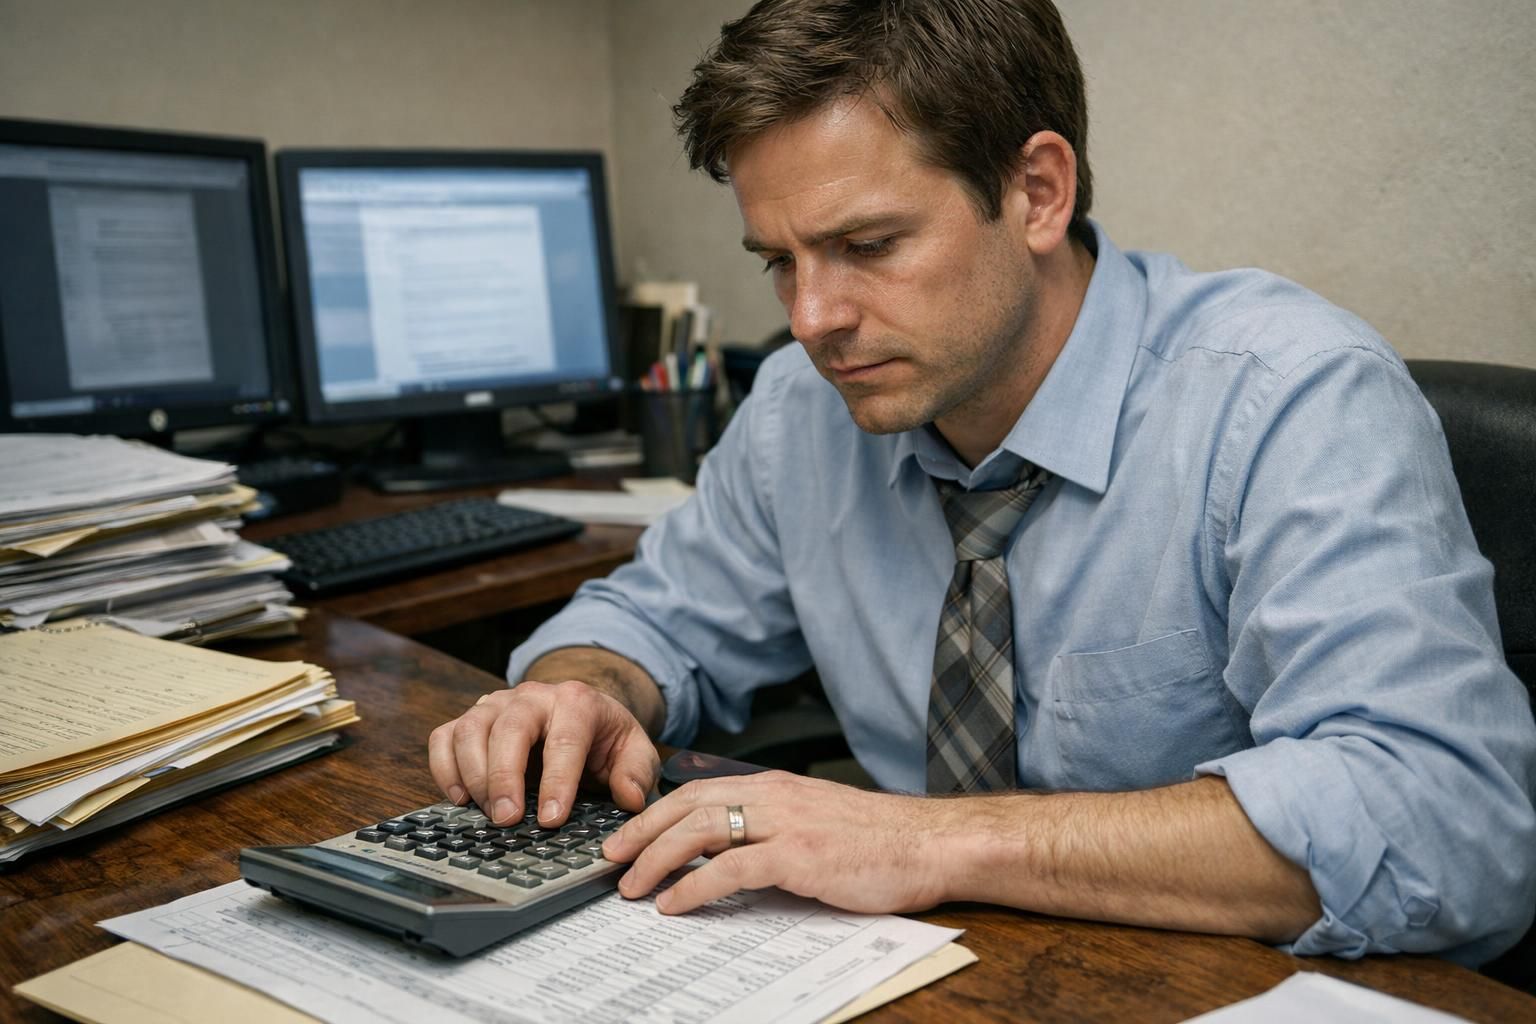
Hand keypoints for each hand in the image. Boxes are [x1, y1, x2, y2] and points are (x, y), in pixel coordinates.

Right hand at [427, 681, 660, 826]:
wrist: (581, 713)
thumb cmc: (606, 737)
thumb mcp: (635, 751)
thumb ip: (637, 773)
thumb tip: (629, 798)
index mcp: (577, 701)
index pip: (565, 739)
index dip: (558, 781)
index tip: (553, 819)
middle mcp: (532, 696)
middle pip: (509, 729)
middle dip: (505, 777)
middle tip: (508, 820)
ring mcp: (497, 705)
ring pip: (470, 729)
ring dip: (474, 776)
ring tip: (488, 815)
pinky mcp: (472, 719)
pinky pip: (444, 737)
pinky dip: (445, 768)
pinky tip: (461, 799)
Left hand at [600, 771, 949, 914]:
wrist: (929, 843)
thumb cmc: (880, 840)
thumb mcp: (817, 821)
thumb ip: (775, 828)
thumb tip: (732, 855)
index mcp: (777, 786)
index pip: (698, 790)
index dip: (655, 812)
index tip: (626, 836)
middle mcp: (775, 796)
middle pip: (688, 806)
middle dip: (642, 833)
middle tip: (610, 860)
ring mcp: (786, 824)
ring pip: (701, 831)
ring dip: (657, 859)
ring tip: (632, 888)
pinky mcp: (799, 856)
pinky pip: (731, 868)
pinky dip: (694, 887)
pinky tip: (674, 905)